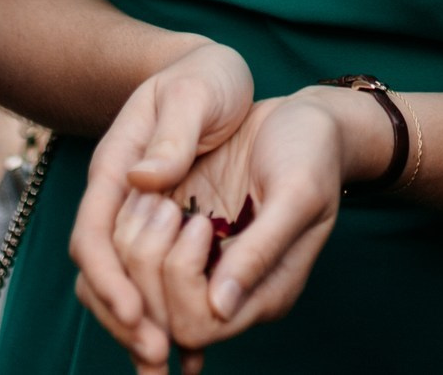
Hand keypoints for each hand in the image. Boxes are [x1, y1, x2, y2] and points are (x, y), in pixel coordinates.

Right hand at [69, 40, 253, 371]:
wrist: (211, 71)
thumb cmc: (203, 76)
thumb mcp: (194, 91)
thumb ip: (171, 134)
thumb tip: (145, 181)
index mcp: (116, 167)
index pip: (94, 235)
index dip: (110, 279)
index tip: (136, 314)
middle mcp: (118, 198)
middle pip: (98, 272)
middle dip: (122, 318)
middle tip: (158, 355)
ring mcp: (136, 216)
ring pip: (119, 284)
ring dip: (139, 326)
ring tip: (167, 363)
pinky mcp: (162, 229)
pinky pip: (149, 280)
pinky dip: (161, 315)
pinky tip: (185, 352)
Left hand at [101, 85, 389, 370]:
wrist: (304, 118)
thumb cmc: (311, 152)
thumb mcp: (297, 193)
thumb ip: (262, 250)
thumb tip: (221, 308)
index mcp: (265, 292)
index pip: (199, 325)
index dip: (182, 284)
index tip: (198, 223)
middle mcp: (230, 288)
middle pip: (164, 316)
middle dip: (151, 264)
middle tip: (166, 205)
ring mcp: (205, 263)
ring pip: (143, 289)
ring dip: (135, 245)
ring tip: (155, 194)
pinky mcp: (185, 236)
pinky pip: (139, 256)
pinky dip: (131, 229)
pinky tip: (145, 191)